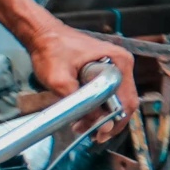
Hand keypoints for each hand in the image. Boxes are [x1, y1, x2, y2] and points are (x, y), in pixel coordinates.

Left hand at [22, 18, 137, 139]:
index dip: (115, 121)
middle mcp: (121, 63)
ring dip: (101, 117)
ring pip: (116, 101)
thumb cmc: (51, 49)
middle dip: (108, 122)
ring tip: (81, 127)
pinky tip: (83, 116)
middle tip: (91, 135)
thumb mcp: (60, 81)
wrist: (42, 35)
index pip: (127, 100)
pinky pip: (108, 94)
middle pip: (124, 102)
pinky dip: (98, 107)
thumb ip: (81, 102)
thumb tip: (100, 123)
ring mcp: (114, 67)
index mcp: (118, 61)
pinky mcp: (105, 70)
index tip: (99, 134)